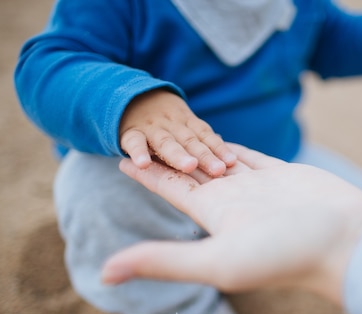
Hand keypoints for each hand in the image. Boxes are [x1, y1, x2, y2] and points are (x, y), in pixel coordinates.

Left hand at [101, 144, 361, 304]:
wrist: (347, 244)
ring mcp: (260, 187)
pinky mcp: (286, 176)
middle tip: (145, 131)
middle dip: (167, 153)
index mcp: (214, 215)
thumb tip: (104, 273)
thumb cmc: (287, 255)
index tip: (120, 156)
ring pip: (219, 160)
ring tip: (179, 132)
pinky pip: (251, 155)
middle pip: (190, 171)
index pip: (170, 188)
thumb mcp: (218, 261)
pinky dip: (233, 146)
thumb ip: (163, 260)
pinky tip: (221, 140)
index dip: (145, 172)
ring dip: (198, 147)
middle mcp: (233, 200)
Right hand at [119, 89, 236, 175]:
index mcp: (187, 123)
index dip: (219, 149)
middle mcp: (172, 124)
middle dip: (205, 156)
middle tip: (218, 170)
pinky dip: (138, 153)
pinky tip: (142, 165)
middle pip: (190, 141)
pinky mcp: (130, 133)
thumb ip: (202, 138)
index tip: (231, 162)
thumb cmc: (165, 120)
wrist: (130, 95)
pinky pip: (134, 143)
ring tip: (189, 167)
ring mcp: (151, 128)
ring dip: (178, 155)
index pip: (205, 136)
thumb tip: (230, 156)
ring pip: (166, 143)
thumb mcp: (184, 123)